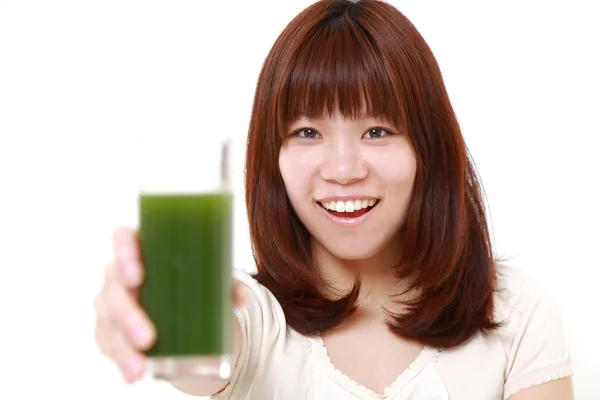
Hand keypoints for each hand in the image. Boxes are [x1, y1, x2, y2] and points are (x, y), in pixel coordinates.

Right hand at [93, 227, 247, 384]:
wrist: (180, 303)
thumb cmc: (190, 279)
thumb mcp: (209, 276)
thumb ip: (227, 284)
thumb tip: (241, 298)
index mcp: (141, 248)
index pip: (123, 239)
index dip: (124, 253)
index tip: (137, 276)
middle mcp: (120, 273)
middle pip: (114, 288)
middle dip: (127, 315)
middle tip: (148, 337)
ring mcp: (112, 301)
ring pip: (109, 322)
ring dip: (123, 347)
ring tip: (141, 366)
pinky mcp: (111, 328)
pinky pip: (110, 344)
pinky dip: (123, 361)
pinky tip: (135, 374)